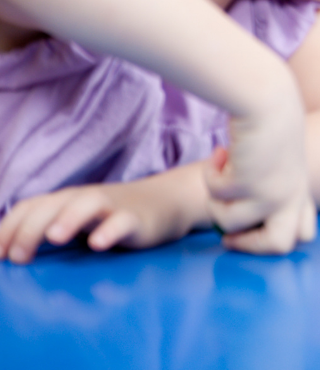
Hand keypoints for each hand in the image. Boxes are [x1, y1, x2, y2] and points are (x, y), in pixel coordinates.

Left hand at [0, 172, 204, 263]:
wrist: (167, 201)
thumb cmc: (111, 216)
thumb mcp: (75, 220)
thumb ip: (46, 229)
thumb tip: (7, 253)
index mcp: (64, 201)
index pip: (28, 208)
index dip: (6, 230)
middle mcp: (83, 199)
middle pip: (51, 206)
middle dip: (30, 231)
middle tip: (19, 259)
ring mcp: (111, 206)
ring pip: (87, 205)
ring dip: (68, 219)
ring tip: (55, 237)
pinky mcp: (137, 218)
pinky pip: (122, 221)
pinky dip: (109, 230)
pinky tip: (98, 243)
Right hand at [203, 85, 317, 251]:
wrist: (268, 101)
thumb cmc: (268, 129)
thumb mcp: (276, 166)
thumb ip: (267, 192)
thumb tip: (230, 230)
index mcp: (301, 192)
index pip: (304, 234)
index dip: (274, 240)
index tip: (247, 232)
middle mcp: (291, 196)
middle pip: (279, 246)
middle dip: (248, 245)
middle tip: (228, 237)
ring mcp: (272, 193)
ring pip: (229, 224)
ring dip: (215, 201)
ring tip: (221, 173)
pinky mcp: (249, 183)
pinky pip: (215, 195)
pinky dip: (210, 175)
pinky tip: (219, 153)